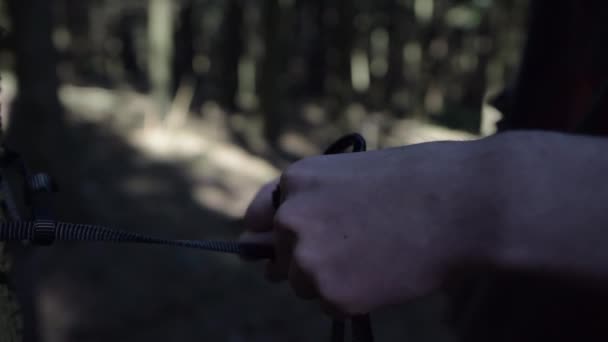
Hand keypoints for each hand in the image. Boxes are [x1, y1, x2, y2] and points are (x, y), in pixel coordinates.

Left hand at [241, 140, 493, 314]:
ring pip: (304, 285)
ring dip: (332, 281)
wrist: (462, 204)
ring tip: (378, 257)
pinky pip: (332, 305)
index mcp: (296, 181)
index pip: (257, 218)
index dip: (270, 235)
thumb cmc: (419, 183)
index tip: (278, 248)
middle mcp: (290, 218)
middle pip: (280, 259)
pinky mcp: (331, 293)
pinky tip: (386, 274)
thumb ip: (315, 205)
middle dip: (306, 261)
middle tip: (351, 253)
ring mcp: (307, 257)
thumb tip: (282, 256)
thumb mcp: (353, 177)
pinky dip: (355, 299)